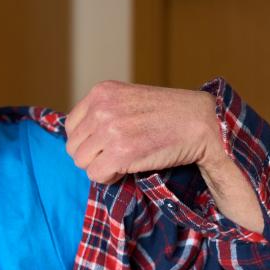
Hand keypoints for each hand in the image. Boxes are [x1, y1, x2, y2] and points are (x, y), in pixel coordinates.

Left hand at [65, 80, 222, 183]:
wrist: (199, 121)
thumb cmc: (167, 113)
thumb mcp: (128, 99)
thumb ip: (103, 111)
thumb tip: (78, 139)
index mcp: (101, 92)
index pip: (70, 126)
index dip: (86, 140)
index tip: (105, 144)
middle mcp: (101, 109)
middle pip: (74, 147)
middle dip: (92, 156)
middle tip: (117, 154)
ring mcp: (110, 131)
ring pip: (82, 163)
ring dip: (101, 167)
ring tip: (123, 160)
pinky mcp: (121, 153)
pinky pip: (96, 175)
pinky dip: (110, 177)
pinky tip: (127, 168)